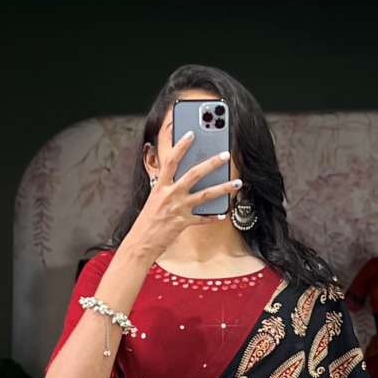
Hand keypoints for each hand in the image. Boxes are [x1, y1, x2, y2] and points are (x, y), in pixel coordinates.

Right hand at [127, 130, 241, 258]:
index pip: (171, 160)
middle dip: (212, 162)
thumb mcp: (154, 199)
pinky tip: (224, 213)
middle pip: (194, 173)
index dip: (181, 145)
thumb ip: (167, 187)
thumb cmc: (146, 222)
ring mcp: (178, 209)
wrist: (140, 244)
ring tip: (237, 182)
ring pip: (205, 195)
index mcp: (161, 186)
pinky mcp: (183, 223)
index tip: (192, 133)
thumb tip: (183, 178)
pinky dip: (214, 216)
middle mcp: (170, 195)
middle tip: (226, 154)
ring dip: (224, 187)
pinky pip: (203, 219)